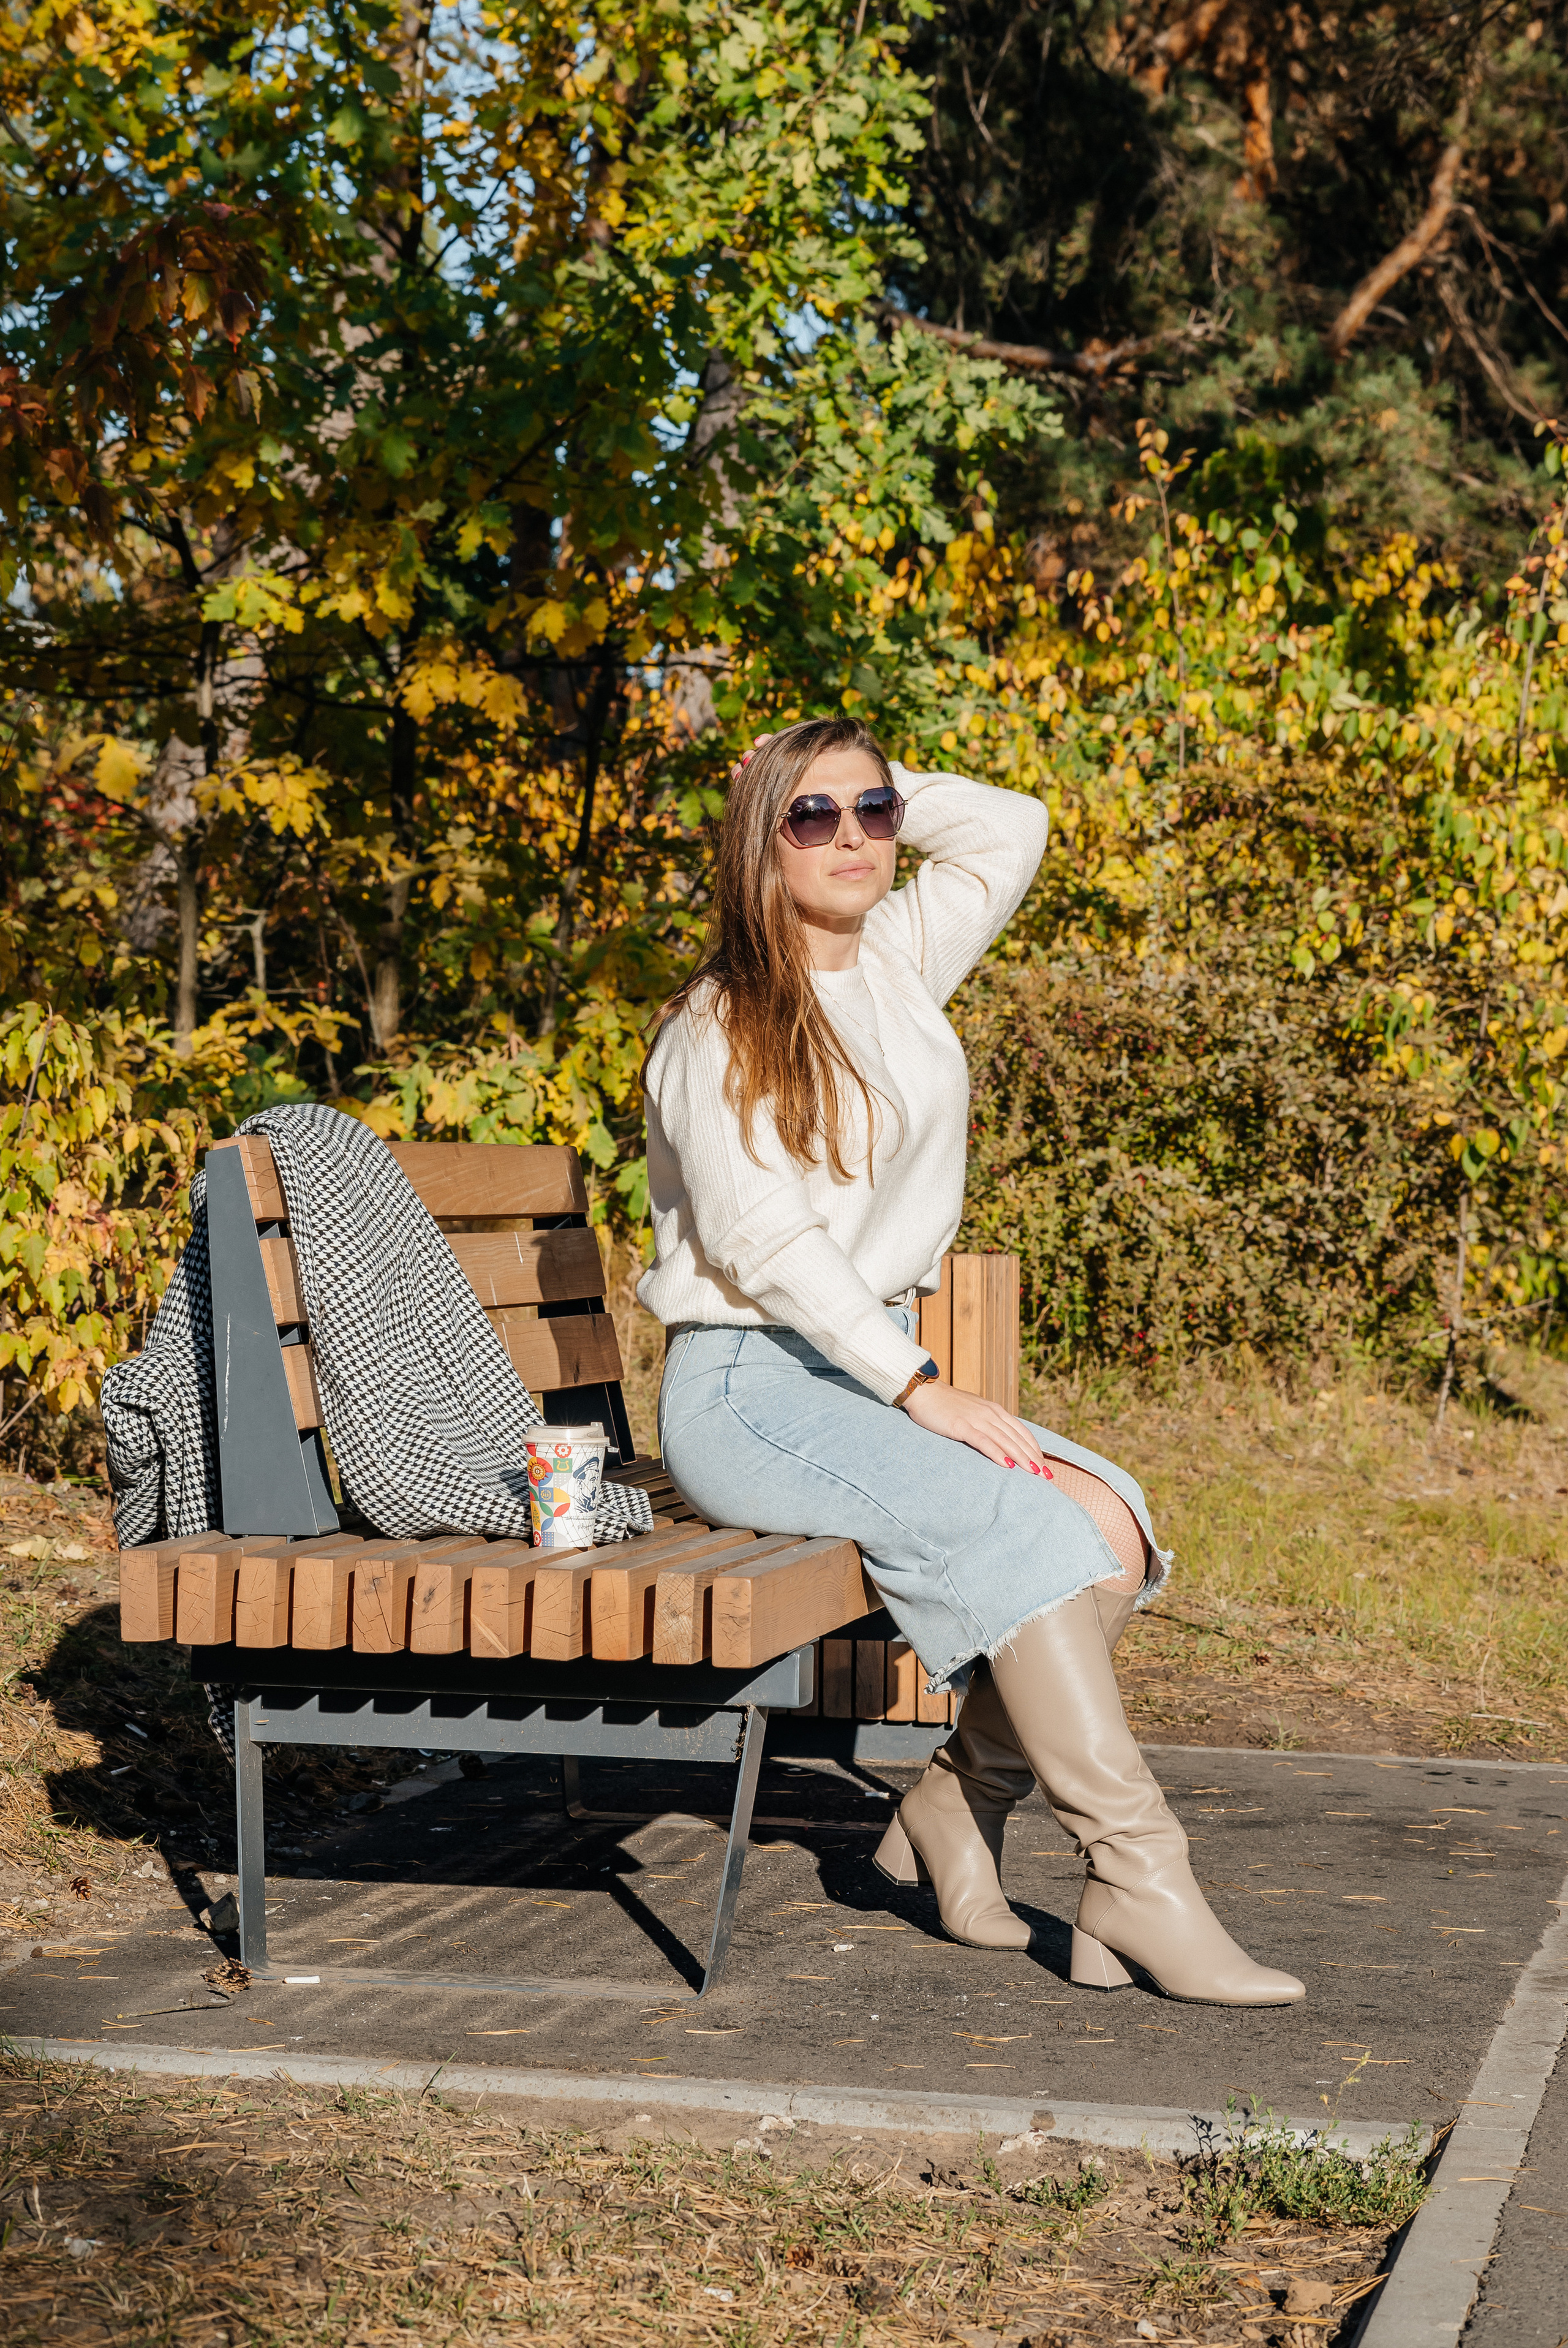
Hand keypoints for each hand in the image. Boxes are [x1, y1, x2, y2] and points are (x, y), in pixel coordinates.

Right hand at [901, 1380, 1051, 1476]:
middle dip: (1034, 1458)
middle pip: (1017, 1438)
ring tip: (1034, 1473)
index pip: (1021, 1432)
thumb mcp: (973, 1412)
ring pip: (1005, 1441)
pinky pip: (983, 1441)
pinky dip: (997, 1453)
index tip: (1044, 1466)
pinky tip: (1007, 1465)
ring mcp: (976, 1419)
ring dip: (1022, 1458)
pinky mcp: (961, 1426)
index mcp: (994, 1410)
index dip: (1035, 1449)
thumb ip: (988, 1423)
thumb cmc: (946, 1405)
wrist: (924, 1391)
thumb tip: (1000, 1440)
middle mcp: (990, 1413)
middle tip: (1047, 1476)